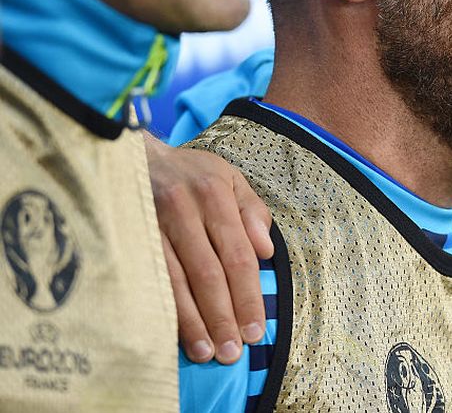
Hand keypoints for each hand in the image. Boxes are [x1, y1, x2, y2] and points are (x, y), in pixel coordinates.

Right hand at [144, 133, 272, 364]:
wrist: (135, 155)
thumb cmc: (191, 172)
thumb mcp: (231, 178)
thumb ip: (253, 212)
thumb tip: (266, 251)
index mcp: (215, 195)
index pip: (238, 256)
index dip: (247, 296)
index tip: (255, 330)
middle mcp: (184, 210)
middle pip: (208, 274)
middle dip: (223, 316)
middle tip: (232, 352)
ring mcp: (152, 224)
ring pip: (175, 281)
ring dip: (192, 322)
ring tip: (206, 352)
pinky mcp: (129, 236)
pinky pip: (148, 278)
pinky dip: (162, 308)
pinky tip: (170, 334)